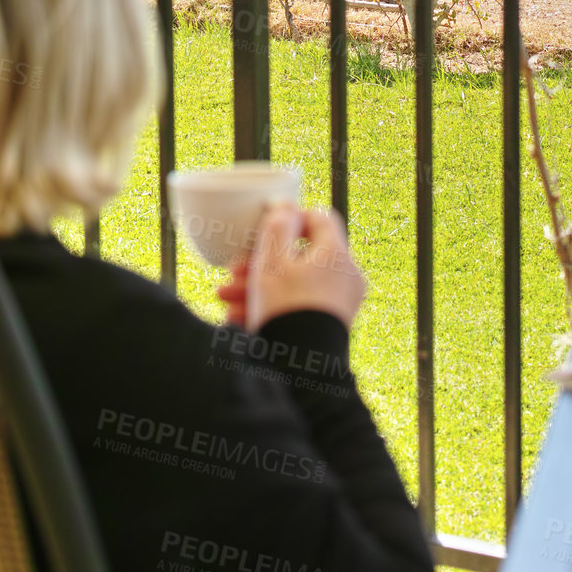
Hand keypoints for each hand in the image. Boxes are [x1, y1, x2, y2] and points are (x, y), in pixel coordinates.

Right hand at [219, 205, 365, 333]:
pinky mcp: (330, 325)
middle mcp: (345, 276)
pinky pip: (298, 306)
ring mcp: (340, 303)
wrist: (302, 367)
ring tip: (226, 299)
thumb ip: (276, 225)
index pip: (319, 217)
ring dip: (257, 286)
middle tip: (234, 271)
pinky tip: (239, 317)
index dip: (290, 217)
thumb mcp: (271, 260)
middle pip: (299, 255)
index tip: (265, 229)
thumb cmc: (285, 309)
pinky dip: (271, 307)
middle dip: (260, 262)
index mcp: (336, 253)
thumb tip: (285, 205)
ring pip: (293, 283)